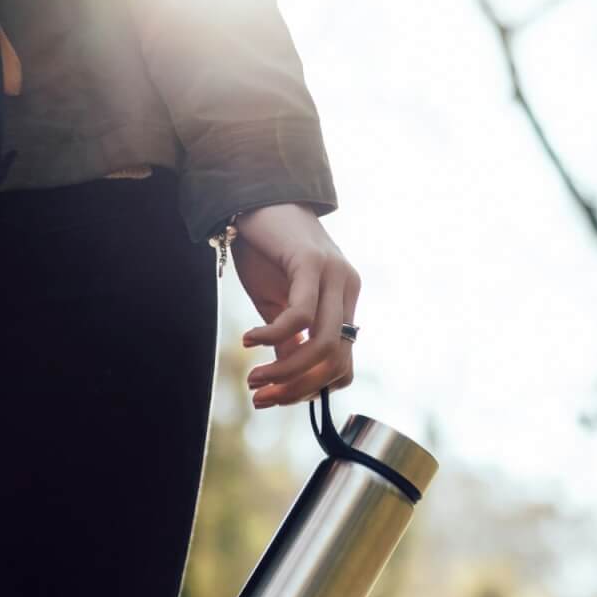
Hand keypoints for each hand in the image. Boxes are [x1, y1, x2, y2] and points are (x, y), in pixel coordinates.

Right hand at [232, 204, 358, 409]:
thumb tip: (288, 380)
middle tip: (260, 397)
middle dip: (297, 388)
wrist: (254, 199)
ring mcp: (334, 275)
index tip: (276, 397)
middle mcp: (347, 288)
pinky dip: (273, 337)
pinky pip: (300, 315)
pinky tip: (249, 341)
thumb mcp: (277, 304)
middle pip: (336, 361)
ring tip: (253, 378)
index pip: (342, 364)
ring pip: (323, 344)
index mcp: (344, 301)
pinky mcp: (312, 262)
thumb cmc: (265, 251)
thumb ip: (289, 340)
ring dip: (285, 370)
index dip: (311, 389)